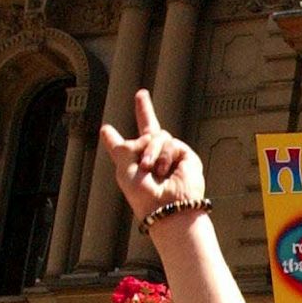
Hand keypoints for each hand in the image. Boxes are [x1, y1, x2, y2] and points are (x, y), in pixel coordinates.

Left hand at [99, 91, 204, 223]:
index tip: (116, 120)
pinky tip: (165, 171)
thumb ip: (120, 147)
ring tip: (151, 170)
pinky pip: (170, 142)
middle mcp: (154, 157)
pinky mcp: (186, 156)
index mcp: (137, 162)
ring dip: (150, 152)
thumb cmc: (143, 195)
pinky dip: (163, 156)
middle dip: (144, 109)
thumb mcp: (124, 169)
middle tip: (141, 94)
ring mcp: (171, 156)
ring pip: (156, 135)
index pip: (131, 143)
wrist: (167, 208)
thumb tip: (115, 130)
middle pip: (150, 128)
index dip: (118, 136)